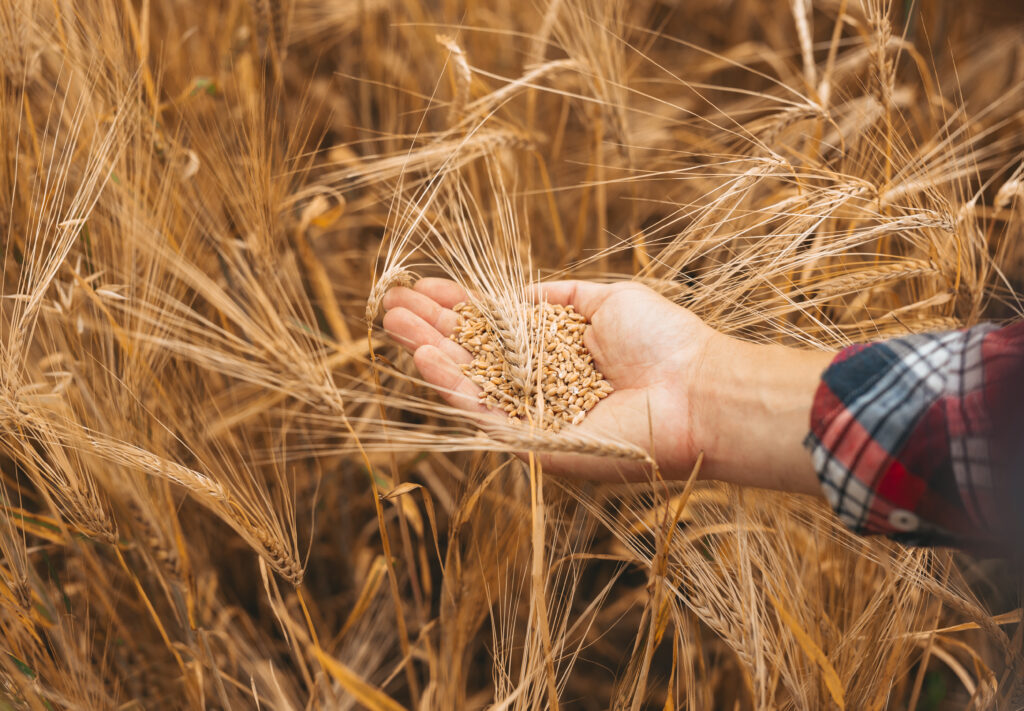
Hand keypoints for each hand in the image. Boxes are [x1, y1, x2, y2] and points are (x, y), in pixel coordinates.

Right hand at [382, 278, 831, 493]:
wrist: (697, 390)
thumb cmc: (664, 341)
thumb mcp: (608, 301)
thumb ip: (561, 298)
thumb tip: (520, 294)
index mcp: (555, 353)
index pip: (494, 327)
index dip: (457, 306)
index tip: (422, 285)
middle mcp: (539, 386)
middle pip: (473, 354)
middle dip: (431, 327)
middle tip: (389, 302)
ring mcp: (535, 416)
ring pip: (470, 384)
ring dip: (430, 353)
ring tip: (393, 322)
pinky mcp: (537, 444)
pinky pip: (487, 414)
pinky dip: (455, 387)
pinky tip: (427, 357)